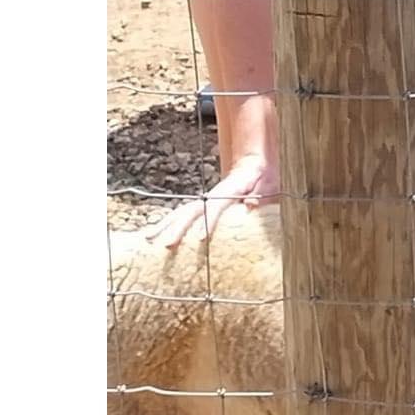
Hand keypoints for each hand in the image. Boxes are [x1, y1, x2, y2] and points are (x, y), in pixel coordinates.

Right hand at [148, 149, 279, 248]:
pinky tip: (152, 234)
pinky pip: (180, 215)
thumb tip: (251, 204)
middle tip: (166, 246)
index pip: (215, 208)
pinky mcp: (199, 206)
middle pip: (190, 212)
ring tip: (148, 239)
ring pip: (180, 213)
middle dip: (177, 229)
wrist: (251, 167)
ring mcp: (203, 200)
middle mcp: (211, 196)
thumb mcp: (266, 186)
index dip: (208, 222)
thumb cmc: (261, 180)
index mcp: (228, 193)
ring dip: (164, 226)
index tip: (200, 239)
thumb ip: (259, 194)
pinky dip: (166, 224)